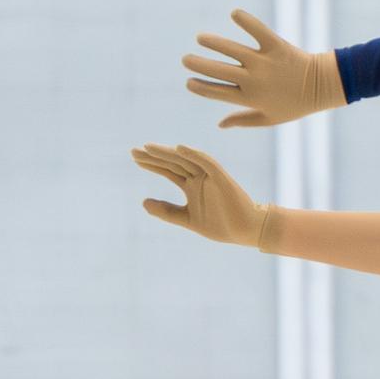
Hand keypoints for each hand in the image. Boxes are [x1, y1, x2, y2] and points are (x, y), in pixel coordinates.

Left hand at [134, 143, 264, 246]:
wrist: (246, 231)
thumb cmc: (221, 225)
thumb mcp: (187, 219)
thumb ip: (167, 211)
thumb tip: (143, 203)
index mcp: (192, 186)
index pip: (169, 171)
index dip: (152, 164)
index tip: (135, 158)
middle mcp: (199, 178)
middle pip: (173, 163)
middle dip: (154, 156)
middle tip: (133, 150)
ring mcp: (210, 177)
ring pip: (186, 160)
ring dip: (168, 153)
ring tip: (148, 147)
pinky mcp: (222, 178)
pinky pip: (207, 162)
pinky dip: (194, 154)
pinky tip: (179, 148)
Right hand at [183, 9, 343, 127]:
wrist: (322, 86)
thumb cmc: (295, 105)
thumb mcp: (269, 118)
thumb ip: (243, 120)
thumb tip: (219, 124)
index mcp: (250, 98)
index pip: (217, 93)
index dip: (200, 87)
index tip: (189, 82)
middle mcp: (254, 79)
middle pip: (219, 71)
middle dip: (198, 65)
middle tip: (185, 59)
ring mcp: (264, 62)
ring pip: (232, 50)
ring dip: (213, 43)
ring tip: (201, 38)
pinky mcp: (277, 46)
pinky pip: (258, 31)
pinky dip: (247, 21)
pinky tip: (234, 13)